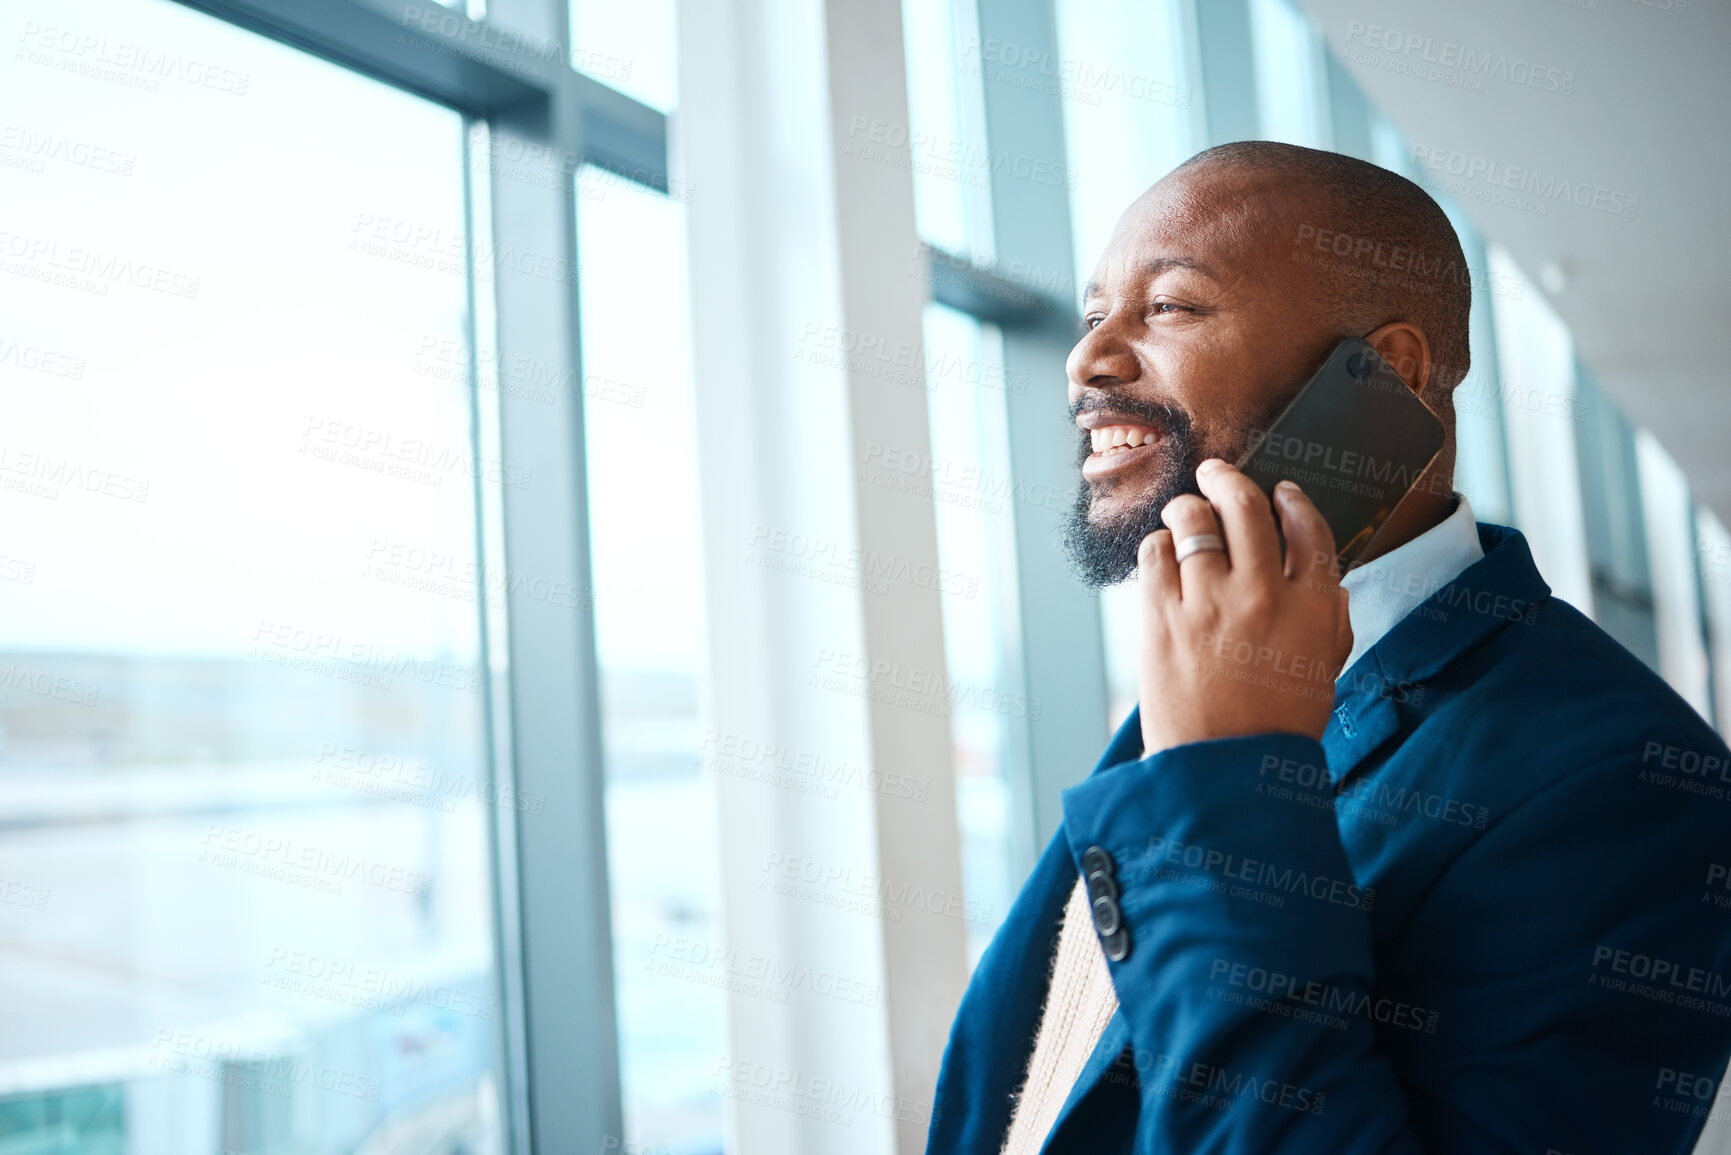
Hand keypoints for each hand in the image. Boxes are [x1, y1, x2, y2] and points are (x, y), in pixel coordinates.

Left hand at [1137, 459, 1352, 756]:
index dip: (1292, 499)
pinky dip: (1159, 544)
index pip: (1308, 525)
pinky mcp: (1162, 615)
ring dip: (1188, 507)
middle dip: (1228, 478)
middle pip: (1245, 505)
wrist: (1225, 770)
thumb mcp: (1325, 668)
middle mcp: (1263, 592)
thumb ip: (1329, 618)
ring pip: (1194, 519)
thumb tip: (1327, 580)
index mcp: (1313, 604)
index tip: (1280, 492)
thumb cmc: (1278, 724)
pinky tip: (1164, 553)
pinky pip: (1156, 553)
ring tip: (1184, 509)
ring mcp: (1209, 601)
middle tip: (1216, 472)